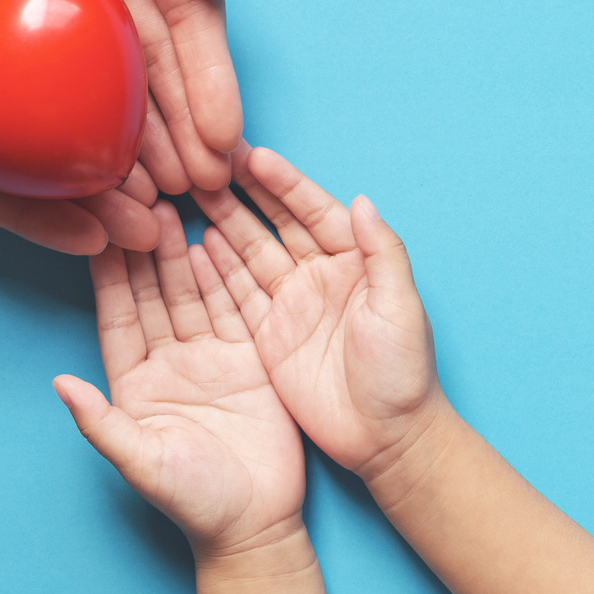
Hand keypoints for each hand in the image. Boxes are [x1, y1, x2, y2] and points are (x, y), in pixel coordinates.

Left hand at [0, 0, 240, 194]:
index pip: (192, 16)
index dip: (211, 82)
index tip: (226, 146)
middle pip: (154, 56)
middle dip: (181, 124)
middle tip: (196, 194)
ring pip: (102, 70)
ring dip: (128, 130)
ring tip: (147, 194)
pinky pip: (38, 59)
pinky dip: (62, 107)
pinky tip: (74, 153)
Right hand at [0, 0, 164, 256]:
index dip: (45, 223)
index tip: (106, 242)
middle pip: (30, 158)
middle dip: (95, 192)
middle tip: (163, 215)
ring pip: (47, 100)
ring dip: (101, 129)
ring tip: (167, 154)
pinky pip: (42, 29)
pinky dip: (87, 54)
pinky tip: (141, 66)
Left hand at [56, 203, 308, 554]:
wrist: (257, 526)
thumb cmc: (194, 503)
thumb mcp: (142, 462)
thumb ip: (101, 422)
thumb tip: (59, 384)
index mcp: (134, 382)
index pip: (116, 314)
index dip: (107, 270)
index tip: (96, 225)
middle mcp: (169, 362)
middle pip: (153, 292)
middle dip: (143, 244)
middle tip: (137, 194)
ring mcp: (210, 358)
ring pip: (192, 291)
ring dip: (182, 249)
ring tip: (175, 201)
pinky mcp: (249, 359)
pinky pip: (236, 307)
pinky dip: (226, 273)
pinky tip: (217, 236)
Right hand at [194, 147, 442, 476]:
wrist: (387, 437)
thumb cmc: (403, 373)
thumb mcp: (400, 307)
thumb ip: (383, 252)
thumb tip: (363, 200)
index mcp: (354, 261)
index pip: (314, 210)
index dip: (284, 183)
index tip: (253, 155)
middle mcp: (320, 275)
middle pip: (275, 223)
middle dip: (244, 192)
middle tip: (208, 161)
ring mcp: (292, 304)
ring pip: (250, 253)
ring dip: (223, 222)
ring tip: (189, 192)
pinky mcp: (269, 336)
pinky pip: (237, 294)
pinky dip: (215, 269)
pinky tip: (192, 244)